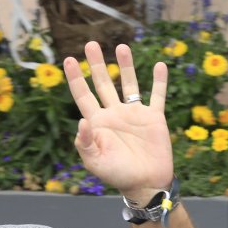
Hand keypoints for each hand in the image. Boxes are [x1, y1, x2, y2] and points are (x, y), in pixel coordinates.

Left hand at [65, 42, 172, 203]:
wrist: (146, 183)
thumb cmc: (118, 175)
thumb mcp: (95, 162)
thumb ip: (84, 143)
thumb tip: (81, 120)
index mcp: (98, 122)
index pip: (83, 95)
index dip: (75, 78)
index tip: (68, 60)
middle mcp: (115, 113)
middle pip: (103, 83)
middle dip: (96, 64)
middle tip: (91, 44)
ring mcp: (135, 114)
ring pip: (129, 84)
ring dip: (126, 65)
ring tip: (122, 46)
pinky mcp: (154, 118)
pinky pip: (157, 95)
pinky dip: (159, 81)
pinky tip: (159, 65)